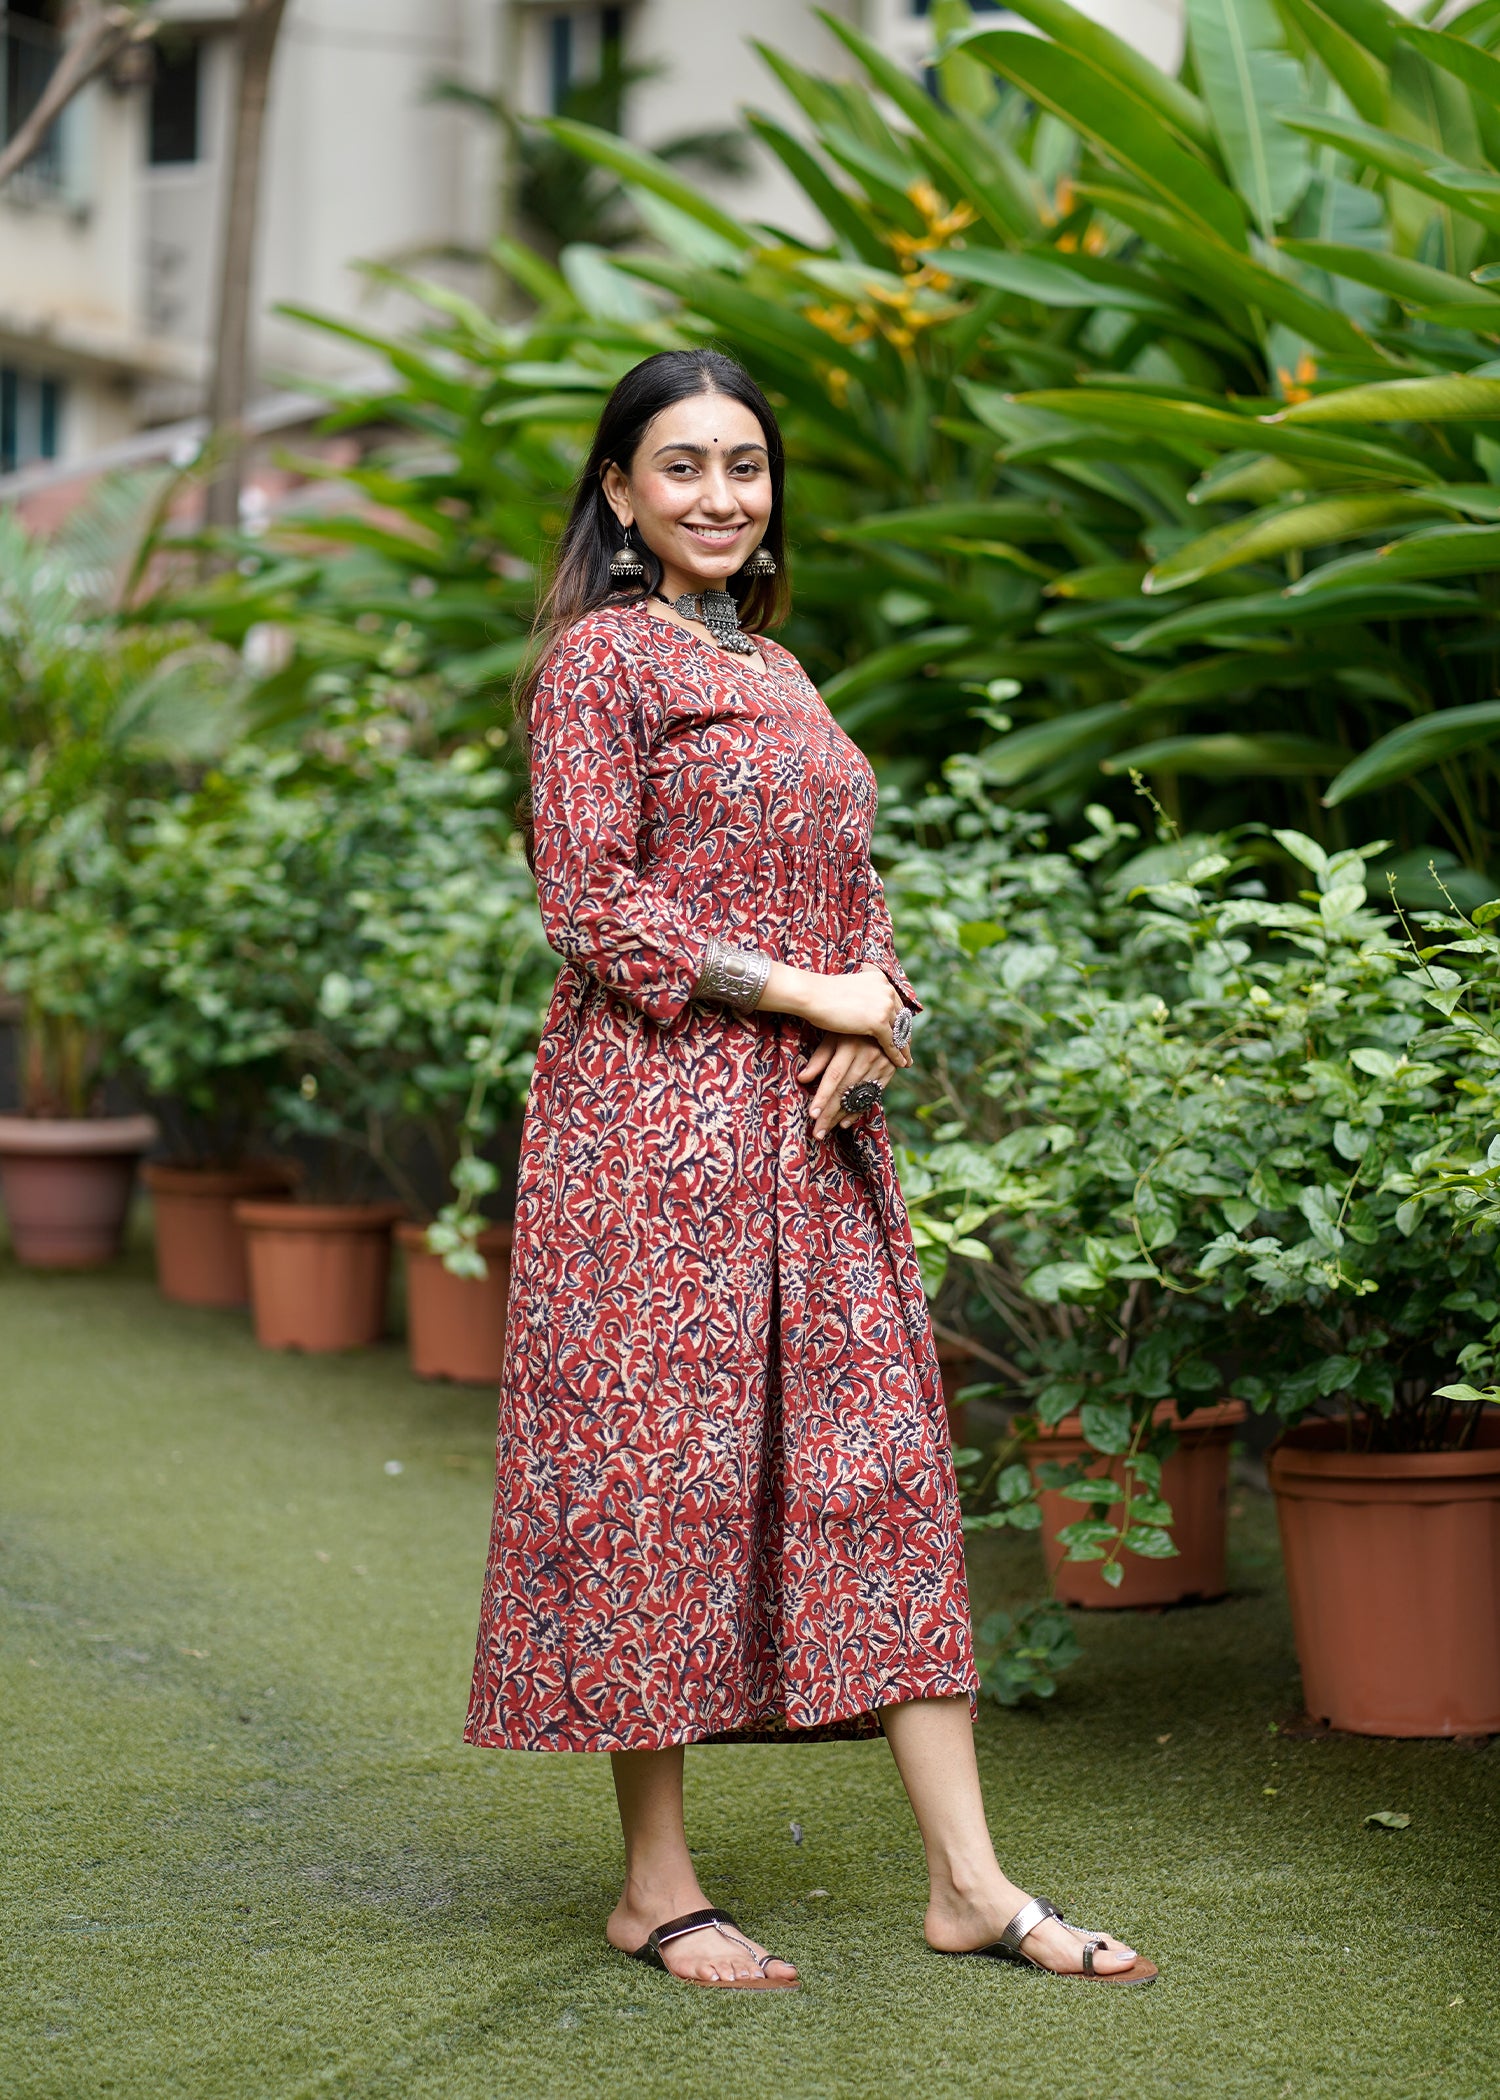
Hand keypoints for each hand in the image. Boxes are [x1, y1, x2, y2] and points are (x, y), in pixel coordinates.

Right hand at [764, 961, 913, 1065]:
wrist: (812, 995)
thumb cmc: (822, 994)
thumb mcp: (850, 989)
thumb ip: (862, 994)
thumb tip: (863, 1002)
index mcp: (880, 980)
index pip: (896, 1004)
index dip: (899, 1020)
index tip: (901, 1032)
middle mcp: (887, 991)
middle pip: (901, 1018)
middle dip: (905, 1035)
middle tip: (907, 1049)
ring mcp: (885, 1006)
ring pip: (899, 1032)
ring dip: (904, 1048)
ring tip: (907, 1060)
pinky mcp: (879, 1022)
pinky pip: (892, 1042)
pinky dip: (897, 1055)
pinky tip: (901, 1064)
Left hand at [799, 1032, 898, 1139]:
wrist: (884, 1018)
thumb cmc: (849, 1028)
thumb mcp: (832, 1037)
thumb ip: (819, 1059)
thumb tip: (802, 1079)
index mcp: (850, 1046)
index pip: (834, 1077)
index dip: (822, 1097)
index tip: (812, 1116)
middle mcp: (867, 1057)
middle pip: (845, 1091)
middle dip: (829, 1114)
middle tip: (817, 1134)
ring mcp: (881, 1065)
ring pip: (858, 1097)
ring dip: (841, 1116)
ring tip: (825, 1130)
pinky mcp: (889, 1071)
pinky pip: (872, 1097)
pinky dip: (857, 1111)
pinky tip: (844, 1123)